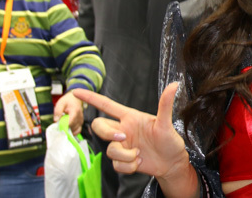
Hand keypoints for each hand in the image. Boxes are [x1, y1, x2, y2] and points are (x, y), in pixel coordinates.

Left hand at [53, 91, 84, 134]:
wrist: (74, 98)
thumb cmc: (67, 101)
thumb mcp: (60, 103)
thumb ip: (58, 111)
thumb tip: (56, 121)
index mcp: (75, 111)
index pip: (70, 122)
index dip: (64, 126)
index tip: (59, 127)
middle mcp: (80, 116)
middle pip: (73, 127)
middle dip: (66, 128)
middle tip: (60, 127)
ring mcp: (81, 119)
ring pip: (76, 129)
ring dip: (69, 130)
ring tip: (64, 127)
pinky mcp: (81, 122)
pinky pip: (78, 129)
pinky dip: (73, 131)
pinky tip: (68, 130)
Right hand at [72, 84, 195, 192]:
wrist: (171, 163)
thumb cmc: (170, 140)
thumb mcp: (166, 123)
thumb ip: (165, 104)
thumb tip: (174, 84)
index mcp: (130, 117)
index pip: (106, 105)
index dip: (91, 98)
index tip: (76, 92)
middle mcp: (123, 130)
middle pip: (99, 126)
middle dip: (107, 133)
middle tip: (124, 139)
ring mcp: (122, 146)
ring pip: (109, 150)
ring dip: (125, 155)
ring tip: (140, 154)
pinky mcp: (123, 161)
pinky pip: (116, 165)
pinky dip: (128, 167)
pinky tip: (139, 162)